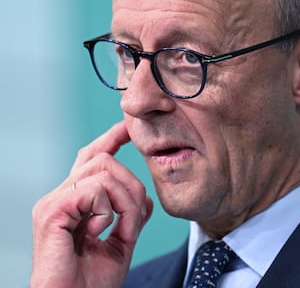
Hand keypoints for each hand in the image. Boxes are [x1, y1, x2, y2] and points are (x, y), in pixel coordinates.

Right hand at [31, 121, 152, 287]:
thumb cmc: (92, 283)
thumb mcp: (121, 243)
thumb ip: (131, 217)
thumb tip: (146, 198)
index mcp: (75, 201)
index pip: (92, 157)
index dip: (111, 138)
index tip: (128, 127)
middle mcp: (61, 195)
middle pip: (104, 159)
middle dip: (132, 184)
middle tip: (135, 221)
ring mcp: (54, 201)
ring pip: (104, 170)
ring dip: (126, 200)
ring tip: (124, 230)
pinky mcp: (52, 211)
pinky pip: (96, 190)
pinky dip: (111, 210)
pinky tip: (103, 232)